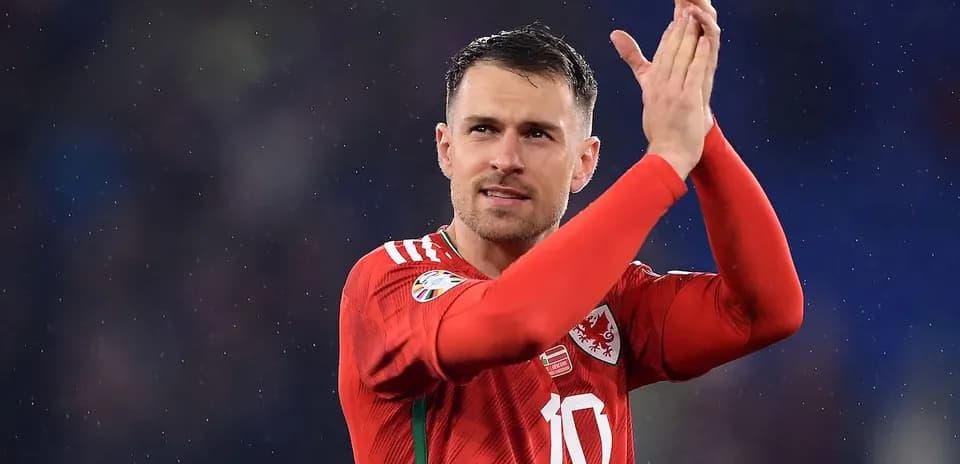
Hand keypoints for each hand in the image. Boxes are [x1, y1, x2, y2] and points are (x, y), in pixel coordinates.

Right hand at [610, 8, 714, 177]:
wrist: (668, 154)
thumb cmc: (661, 129)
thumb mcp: (647, 95)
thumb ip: (637, 67)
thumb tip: (622, 54)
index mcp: (652, 85)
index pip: (661, 53)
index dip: (670, 34)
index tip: (677, 19)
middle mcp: (660, 86)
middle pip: (671, 51)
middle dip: (680, 28)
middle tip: (687, 10)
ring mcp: (673, 92)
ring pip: (682, 57)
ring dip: (690, 36)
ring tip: (696, 18)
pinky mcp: (687, 100)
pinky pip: (694, 72)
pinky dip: (700, 55)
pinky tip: (705, 41)